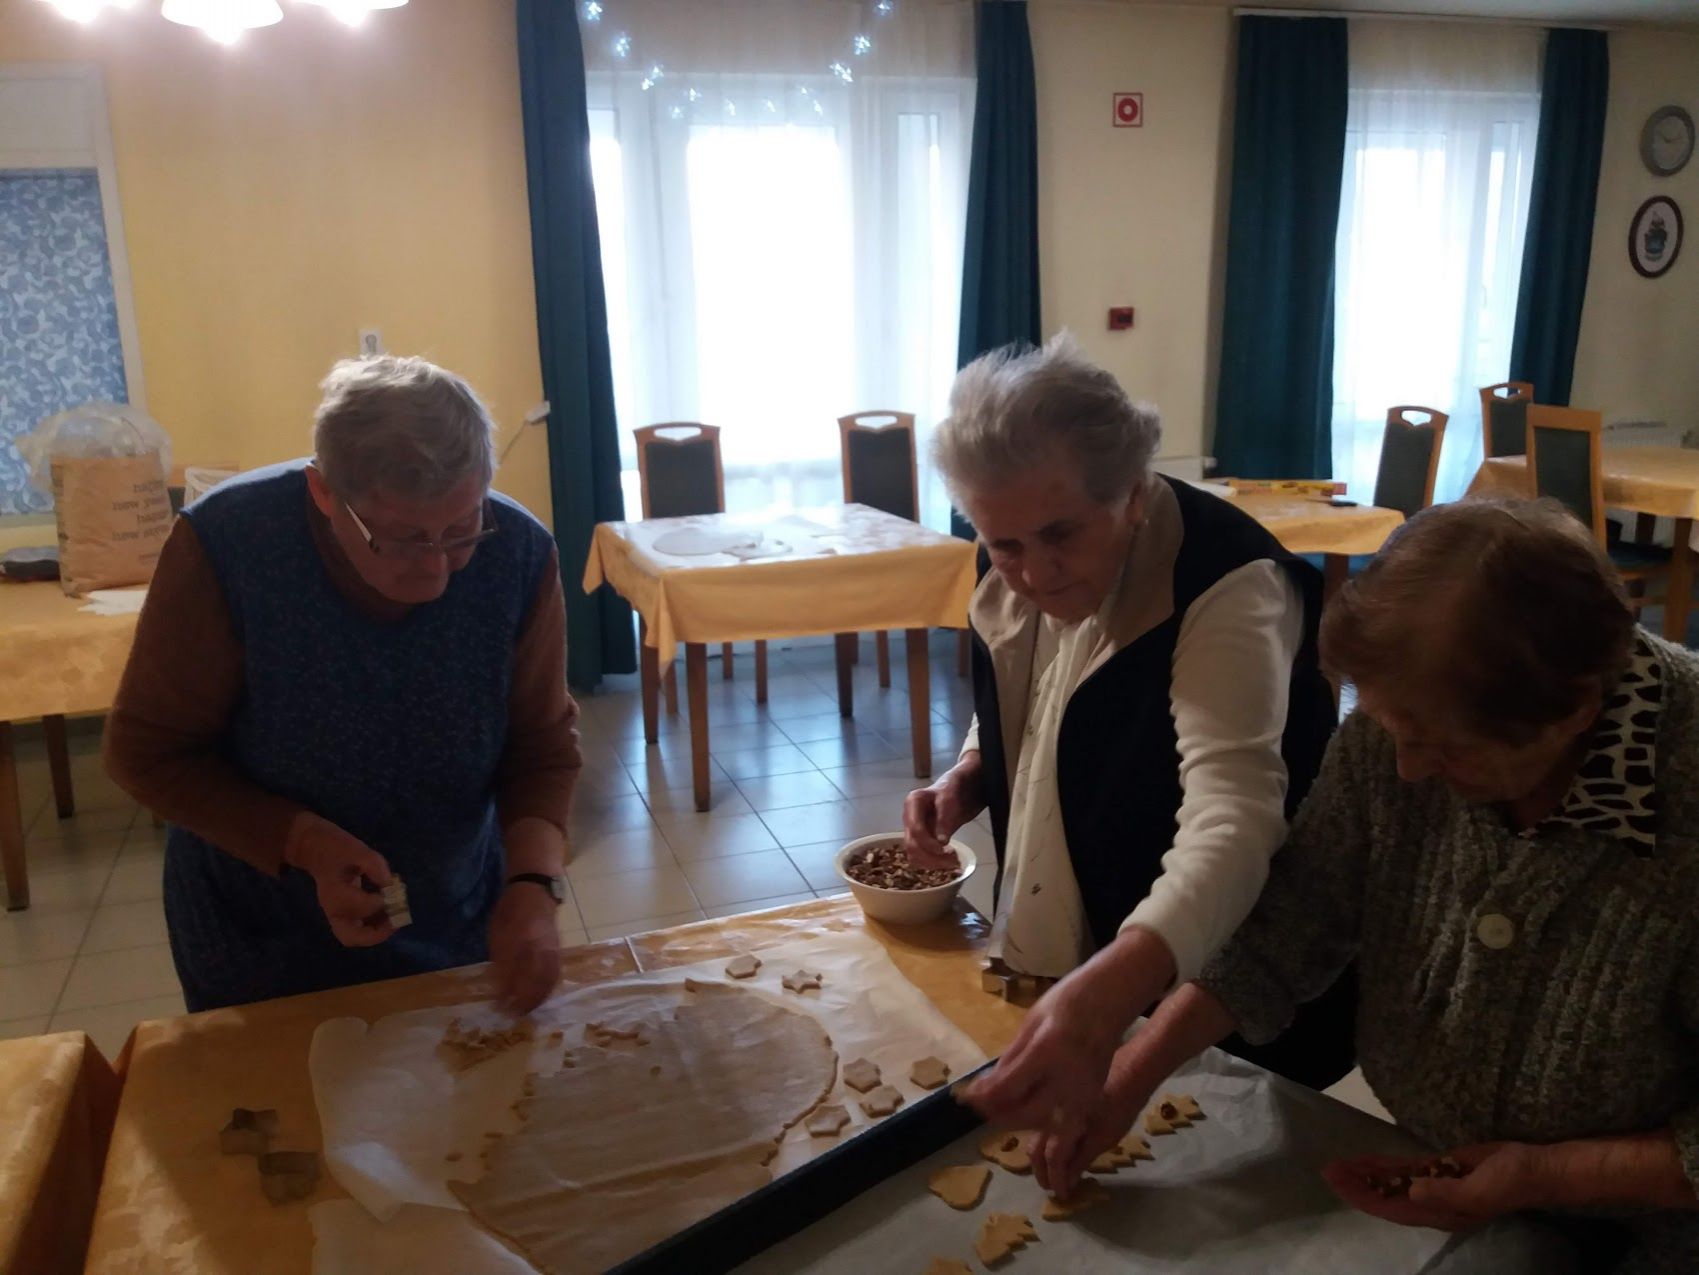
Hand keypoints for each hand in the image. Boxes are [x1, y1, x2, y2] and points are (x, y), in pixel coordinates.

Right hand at [283, 812, 393, 946]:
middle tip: (396, 921)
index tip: (393, 890)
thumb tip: (391, 884)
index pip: (359, 907)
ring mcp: (335, 914)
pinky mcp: (341, 914)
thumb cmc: (336, 848)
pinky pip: (356, 929)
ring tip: (395, 918)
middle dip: (376, 933)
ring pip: (353, 937)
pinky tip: (388, 912)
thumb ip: (374, 865)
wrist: (315, 850)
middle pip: (350, 936)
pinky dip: (373, 927)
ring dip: (377, 932)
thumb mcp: (356, 849)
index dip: (380, 901)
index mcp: (334, 893)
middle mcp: (332, 909)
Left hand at [488, 882, 562, 1013]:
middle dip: (524, 1000)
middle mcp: (539, 944)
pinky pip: (555, 972)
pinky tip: (541, 997)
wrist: (535, 890)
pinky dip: (548, 988)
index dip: (506, 990)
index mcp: (520, 937)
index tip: (498, 1005)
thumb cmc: (510, 909)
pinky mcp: (558, 949)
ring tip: (527, 1010)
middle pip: (534, 979)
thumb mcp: (496, 930)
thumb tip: (498, 985)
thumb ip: (499, 957)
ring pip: (547, 978)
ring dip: (538, 997)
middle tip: (513, 1014)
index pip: (513, 971)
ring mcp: (551, 947)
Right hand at [902, 753, 983, 870]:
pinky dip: (932, 863)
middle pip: (912, 845)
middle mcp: (909, 818)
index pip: (915, 830)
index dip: (928, 844)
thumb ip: (945, 819)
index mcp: (912, 803)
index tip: (946, 850)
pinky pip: (921, 856)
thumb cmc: (953, 788)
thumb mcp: (951, 799)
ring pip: (915, 854)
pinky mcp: (921, 838)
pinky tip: (947, 862)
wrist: (959, 788)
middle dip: (931, 857)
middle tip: (952, 861)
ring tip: (953, 863)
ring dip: (932, 863)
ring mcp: (914, 829)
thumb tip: (941, 842)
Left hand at [964, 929, 1174, 1158]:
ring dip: (1017, 1120)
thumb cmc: (1068, 1000)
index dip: (982, 1097)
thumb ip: (1011, 1058)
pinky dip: (1039, 1119)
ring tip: (998, 1106)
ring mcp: (1082, 1092)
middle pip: (1025, 1115)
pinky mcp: (1091, 1097)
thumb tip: (987, 1086)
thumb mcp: (1031, 1022)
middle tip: (979, 1105)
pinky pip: (1060, 1120)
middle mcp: (1067, 1078)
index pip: (1008, 1088)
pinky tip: (1025, 1106)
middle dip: (997, 1115)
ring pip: (1043, 1124)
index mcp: (1047, 1052)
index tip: (963, 1097)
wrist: (1112, 999)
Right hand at [1030, 1051, 1160, 1194]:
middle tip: (1049, 1184)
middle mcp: (1048, 1114)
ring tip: (1050, 1169)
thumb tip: (1067, 1181)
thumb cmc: (1122, 1105)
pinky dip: (1044, 1138)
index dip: (1054, 1180)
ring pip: (1035, 1134)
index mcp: (1061, 1125)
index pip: (1050, 1160)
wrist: (1130, 1067)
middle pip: (1034, 1148)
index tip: (1061, 1195)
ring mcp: (1050, 1103)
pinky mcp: (1055, 1096)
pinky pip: (1041, 1122)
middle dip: (1040, 1170)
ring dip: (1039, 1155)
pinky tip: (1054, 1143)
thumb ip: (1082, 1158)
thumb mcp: (1105, 1137)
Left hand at [1324, 1143, 1541, 1231]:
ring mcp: (1438, 1186)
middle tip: (1328, 1169)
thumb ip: (1446, 1193)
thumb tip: (1411, 1191)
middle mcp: (1434, 1203)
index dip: (1362, 1196)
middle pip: (1386, 1196)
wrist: (1537, 1169)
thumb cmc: (1511, 1182)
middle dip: (1357, 1185)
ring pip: (1394, 1182)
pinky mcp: (1444, 1169)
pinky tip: (1369, 1160)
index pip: (1391, 1207)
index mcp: (1440, 1213)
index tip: (1337, 1182)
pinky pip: (1409, 1169)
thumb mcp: (1480, 1190)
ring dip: (1368, 1174)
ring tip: (1340, 1164)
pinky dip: (1387, 1165)